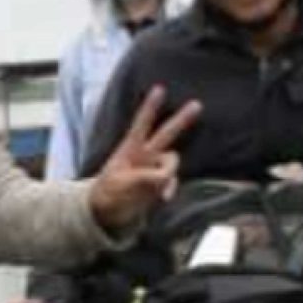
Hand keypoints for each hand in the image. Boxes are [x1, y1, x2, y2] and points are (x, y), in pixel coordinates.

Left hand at [89, 85, 201, 232]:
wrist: (105, 214)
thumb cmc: (107, 196)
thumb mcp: (120, 185)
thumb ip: (146, 177)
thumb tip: (167, 175)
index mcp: (130, 151)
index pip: (141, 125)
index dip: (150, 108)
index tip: (159, 88)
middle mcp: (144, 157)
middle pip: (166, 134)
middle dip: (181, 120)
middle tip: (197, 104)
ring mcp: (153, 169)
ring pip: (171, 162)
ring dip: (169, 172)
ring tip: (153, 188)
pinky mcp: (158, 184)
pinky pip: (171, 182)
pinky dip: (169, 188)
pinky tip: (161, 198)